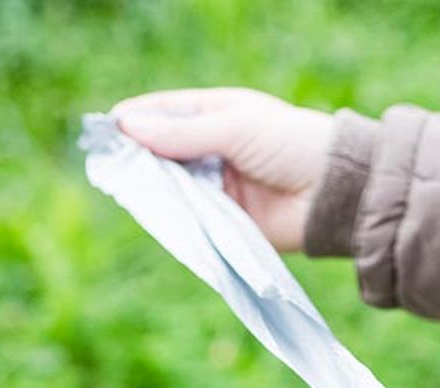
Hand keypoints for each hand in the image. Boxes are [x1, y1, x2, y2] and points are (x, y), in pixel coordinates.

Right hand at [114, 88, 333, 252]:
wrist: (334, 194)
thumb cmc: (291, 146)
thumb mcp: (234, 129)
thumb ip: (183, 134)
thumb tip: (129, 127)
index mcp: (218, 115)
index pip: (166, 112)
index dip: (135, 119)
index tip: (105, 129)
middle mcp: (214, 150)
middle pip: (163, 153)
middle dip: (138, 158)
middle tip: (110, 166)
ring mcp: (219, 188)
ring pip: (173, 188)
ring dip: (153, 190)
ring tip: (127, 191)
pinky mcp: (226, 223)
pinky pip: (191, 221)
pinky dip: (173, 219)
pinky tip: (153, 216)